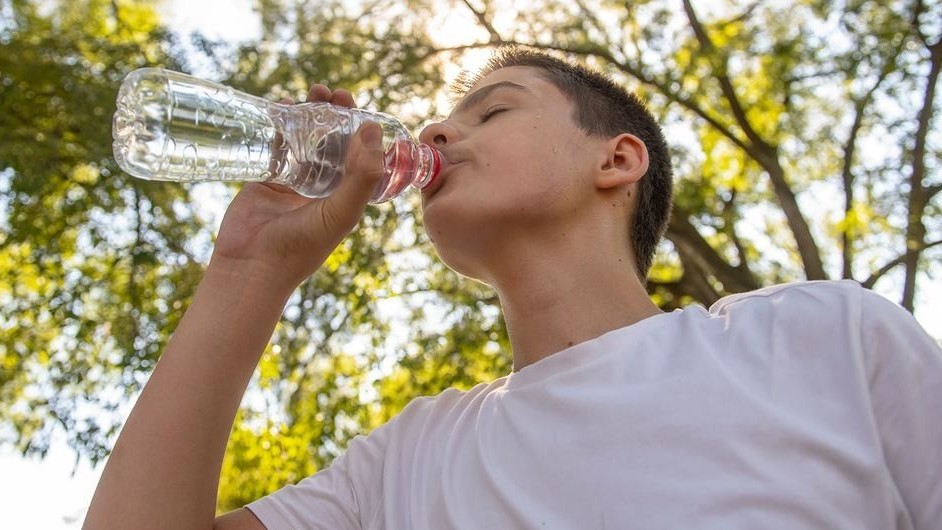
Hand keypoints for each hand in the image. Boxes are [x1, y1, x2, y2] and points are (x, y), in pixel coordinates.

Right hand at [208, 85, 384, 291]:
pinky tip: (281, 106)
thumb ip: (362, 175)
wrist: (253, 265)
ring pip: (305, 138)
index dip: (360, 128)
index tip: (358, 105)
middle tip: (333, 93)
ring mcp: (294, 181)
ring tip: (312, 93)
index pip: (359, 154)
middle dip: (334, 114)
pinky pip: (276, 145)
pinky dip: (279, 124)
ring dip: (309, 114)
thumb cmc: (302, 245)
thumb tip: (373, 128)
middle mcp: (322, 186)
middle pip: (332, 140)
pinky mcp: (267, 178)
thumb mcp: (341, 211)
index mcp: (345, 195)